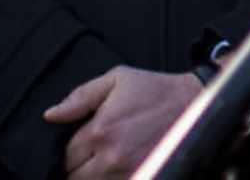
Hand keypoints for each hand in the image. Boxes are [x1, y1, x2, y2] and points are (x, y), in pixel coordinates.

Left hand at [43, 66, 201, 178]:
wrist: (198, 105)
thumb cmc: (158, 91)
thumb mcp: (118, 80)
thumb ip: (80, 96)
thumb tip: (51, 115)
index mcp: (100, 131)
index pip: (65, 155)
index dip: (72, 149)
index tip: (85, 142)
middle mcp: (111, 157)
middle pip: (75, 176)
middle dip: (80, 165)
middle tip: (97, 151)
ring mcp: (128, 172)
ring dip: (95, 175)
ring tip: (109, 158)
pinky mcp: (145, 176)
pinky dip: (114, 178)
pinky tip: (121, 164)